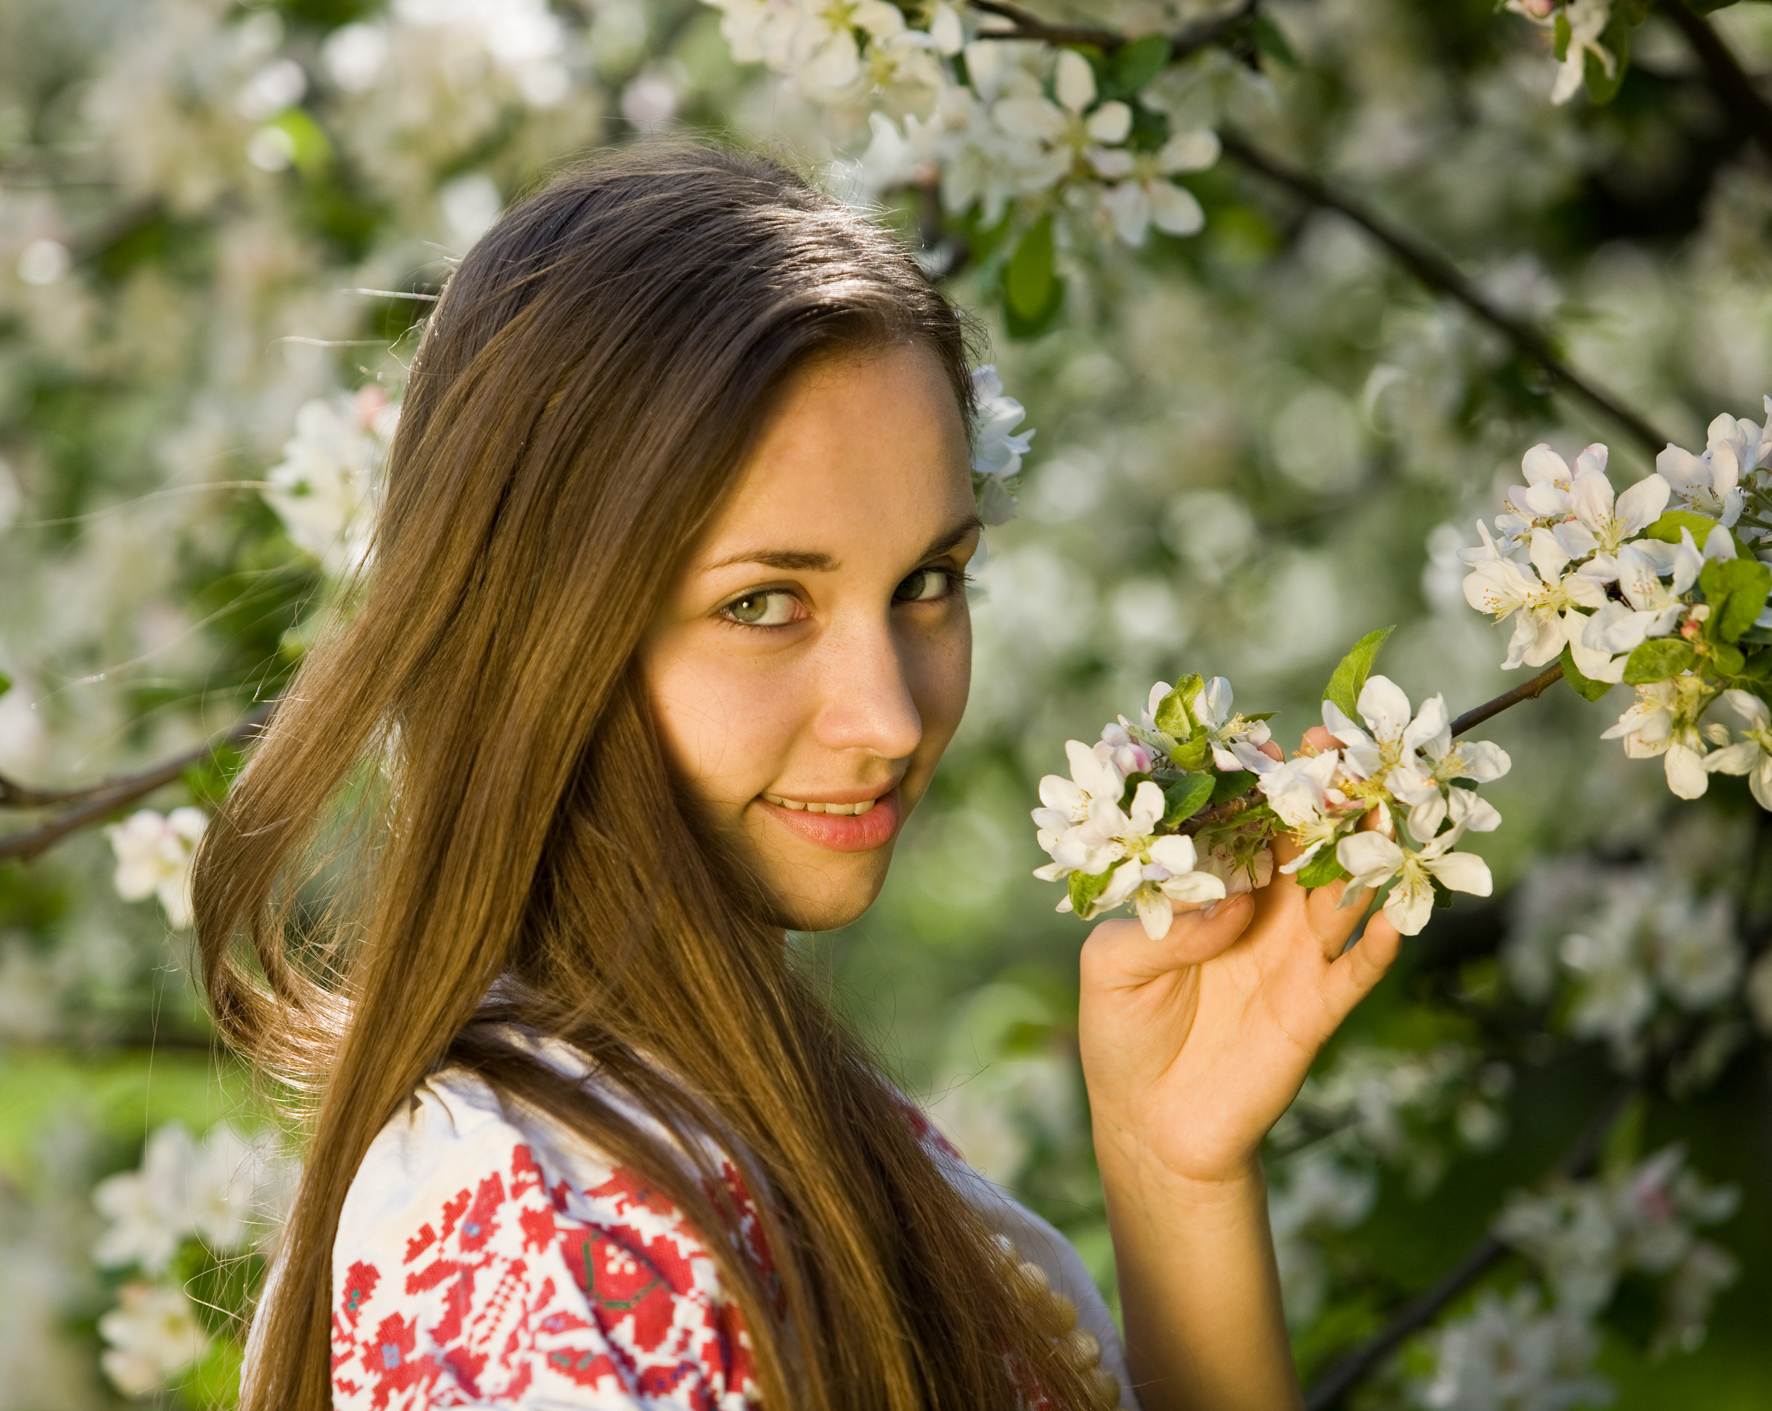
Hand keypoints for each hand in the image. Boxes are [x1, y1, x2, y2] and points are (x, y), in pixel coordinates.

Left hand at [1078, 729, 1400, 1186]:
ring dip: (1367, 852)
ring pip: (1343, 892)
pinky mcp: (1317, 1008)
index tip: (1290, 738)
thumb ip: (1168, 927)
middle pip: (1306, 844)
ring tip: (1387, 808)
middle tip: (1349, 753)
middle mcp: (1262, 912)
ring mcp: (1295, 957)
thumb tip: (1235, 904)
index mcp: (1210, 889)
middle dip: (1328, 798)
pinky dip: (1384, 938)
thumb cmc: (1122, 1031)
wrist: (1151, 1124)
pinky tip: (1399, 908)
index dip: (1267, 783)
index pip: (1245, 824)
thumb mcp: (1113, 967)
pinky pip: (1359, 968)